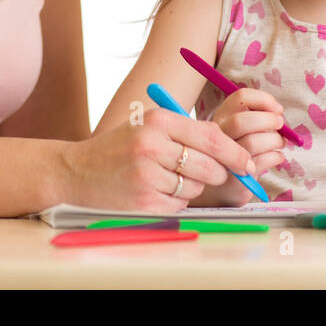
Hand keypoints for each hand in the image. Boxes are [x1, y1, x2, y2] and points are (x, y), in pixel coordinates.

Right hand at [61, 107, 256, 212]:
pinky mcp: (143, 200)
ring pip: (196, 187)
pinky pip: (179, 204)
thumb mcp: (149, 127)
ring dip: (191, 187)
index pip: (212, 136)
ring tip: (166, 178)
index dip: (235, 153)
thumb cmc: (120, 149)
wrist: (76, 171)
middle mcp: (152, 145)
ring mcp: (146, 175)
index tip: (249, 164)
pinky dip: (174, 201)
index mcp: (158, 121)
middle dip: (216, 174)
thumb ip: (187, 133)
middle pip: (209, 166)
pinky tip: (154, 191)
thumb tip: (235, 152)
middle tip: (208, 174)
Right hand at [192, 88, 287, 206]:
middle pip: (243, 120)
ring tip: (280, 143)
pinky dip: (276, 156)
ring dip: (275, 140)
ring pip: (252, 142)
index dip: (263, 99)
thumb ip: (256, 118)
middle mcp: (219, 134)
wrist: (221, 187)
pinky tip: (277, 156)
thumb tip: (279, 113)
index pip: (240, 97)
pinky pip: (262, 161)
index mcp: (222, 116)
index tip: (277, 109)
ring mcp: (224, 156)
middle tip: (281, 124)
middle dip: (269, 120)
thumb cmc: (237, 152)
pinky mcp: (235, 176)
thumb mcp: (241, 130)